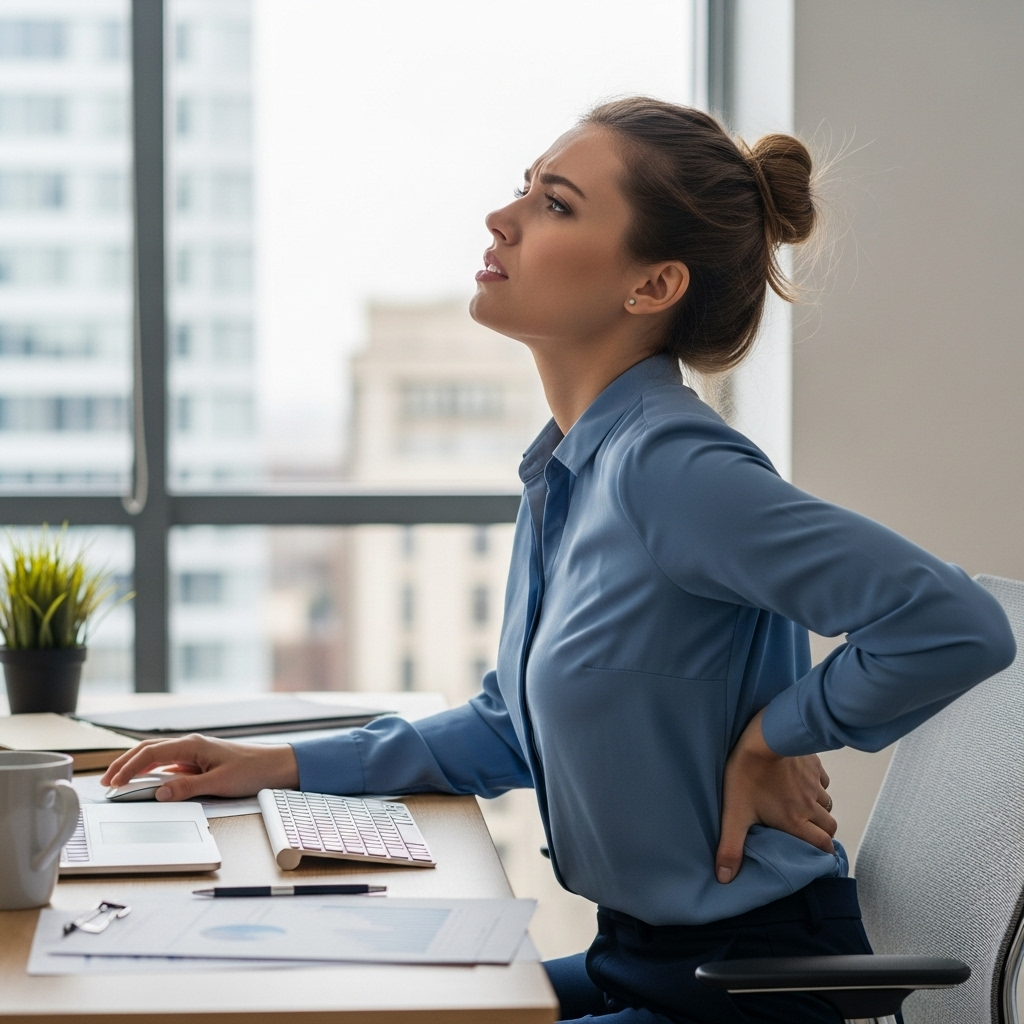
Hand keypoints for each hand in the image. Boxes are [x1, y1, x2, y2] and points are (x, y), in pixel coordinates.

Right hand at [100, 734, 298, 800]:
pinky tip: (146, 781)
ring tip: (118, 780)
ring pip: (157, 756)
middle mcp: (191, 745)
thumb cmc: (252, 770)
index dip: (129, 768)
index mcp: (193, 745)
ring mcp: (195, 752)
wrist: (276, 766)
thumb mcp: (219, 783)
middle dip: (124, 764)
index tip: (113, 783)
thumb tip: (159, 793)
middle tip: (105, 781)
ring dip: (136, 767)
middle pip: (149, 750)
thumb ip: (188, 788)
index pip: (151, 753)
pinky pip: (169, 764)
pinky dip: (152, 771)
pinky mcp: (200, 762)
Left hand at [715, 708, 835, 883]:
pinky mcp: (814, 764)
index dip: (822, 853)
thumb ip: (731, 846)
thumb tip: (725, 878)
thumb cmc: (747, 775)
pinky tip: (801, 781)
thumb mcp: (735, 813)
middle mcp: (810, 805)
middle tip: (807, 831)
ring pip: (826, 803)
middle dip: (822, 832)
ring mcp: (815, 784)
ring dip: (819, 808)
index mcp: (795, 821)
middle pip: (829, 826)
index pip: (822, 845)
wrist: (764, 737)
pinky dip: (817, 785)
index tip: (816, 856)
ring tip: (802, 807)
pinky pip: (823, 780)